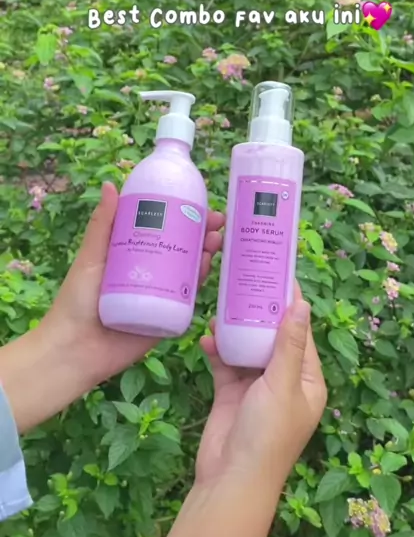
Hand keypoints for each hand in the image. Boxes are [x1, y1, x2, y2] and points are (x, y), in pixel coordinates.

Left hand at [1, 182, 223, 431]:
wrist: (75, 351)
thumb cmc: (76, 301)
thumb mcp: (90, 258)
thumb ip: (102, 225)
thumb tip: (111, 185)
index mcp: (131, 255)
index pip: (161, 229)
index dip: (182, 215)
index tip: (199, 202)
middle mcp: (149, 273)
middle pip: (181, 248)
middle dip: (201, 233)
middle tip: (216, 222)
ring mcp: (159, 295)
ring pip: (188, 270)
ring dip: (204, 254)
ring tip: (214, 241)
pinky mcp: (167, 318)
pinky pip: (187, 298)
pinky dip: (199, 282)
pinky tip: (207, 267)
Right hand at [161, 285, 326, 536]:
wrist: (231, 480)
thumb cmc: (267, 434)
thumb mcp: (282, 385)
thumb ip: (288, 344)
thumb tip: (302, 304)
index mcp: (307, 381)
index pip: (300, 334)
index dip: (290, 305)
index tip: (279, 275)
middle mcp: (284, 382)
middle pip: (272, 338)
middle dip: (259, 312)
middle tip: (245, 279)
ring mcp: (256, 388)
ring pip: (247, 348)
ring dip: (235, 329)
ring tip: (222, 303)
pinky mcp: (231, 394)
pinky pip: (226, 364)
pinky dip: (218, 350)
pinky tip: (207, 337)